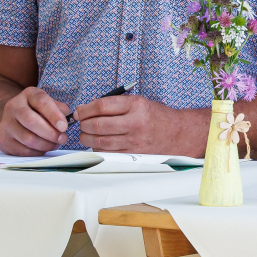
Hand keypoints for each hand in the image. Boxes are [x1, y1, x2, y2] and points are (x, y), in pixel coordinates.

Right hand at [0, 87, 69, 155]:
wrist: (15, 118)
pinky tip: (43, 149)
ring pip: (27, 138)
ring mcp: (5, 124)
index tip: (64, 127)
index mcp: (28, 94)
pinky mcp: (2, 139)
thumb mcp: (51, 104)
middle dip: (50, 133)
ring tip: (55, 144)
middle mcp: (13, 106)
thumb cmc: (39, 111)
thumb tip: (67, 121)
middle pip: (31, 121)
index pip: (41, 102)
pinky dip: (36, 152)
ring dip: (46, 145)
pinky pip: (21, 150)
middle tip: (62, 138)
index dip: (54, 115)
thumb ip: (61, 110)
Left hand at [75, 95, 206, 156]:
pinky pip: (106, 152)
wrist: (177, 133)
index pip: (102, 105)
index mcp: (137, 105)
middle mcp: (135, 123)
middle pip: (98, 124)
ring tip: (86, 133)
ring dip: (86, 137)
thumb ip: (116, 104)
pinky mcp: (132, 154)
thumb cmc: (155, 116)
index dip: (86, 109)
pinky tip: (97, 142)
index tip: (79, 111)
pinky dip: (97, 148)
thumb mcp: (140, 102)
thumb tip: (88, 110)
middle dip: (83, 124)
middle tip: (81, 123)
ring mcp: (134, 140)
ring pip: (99, 141)